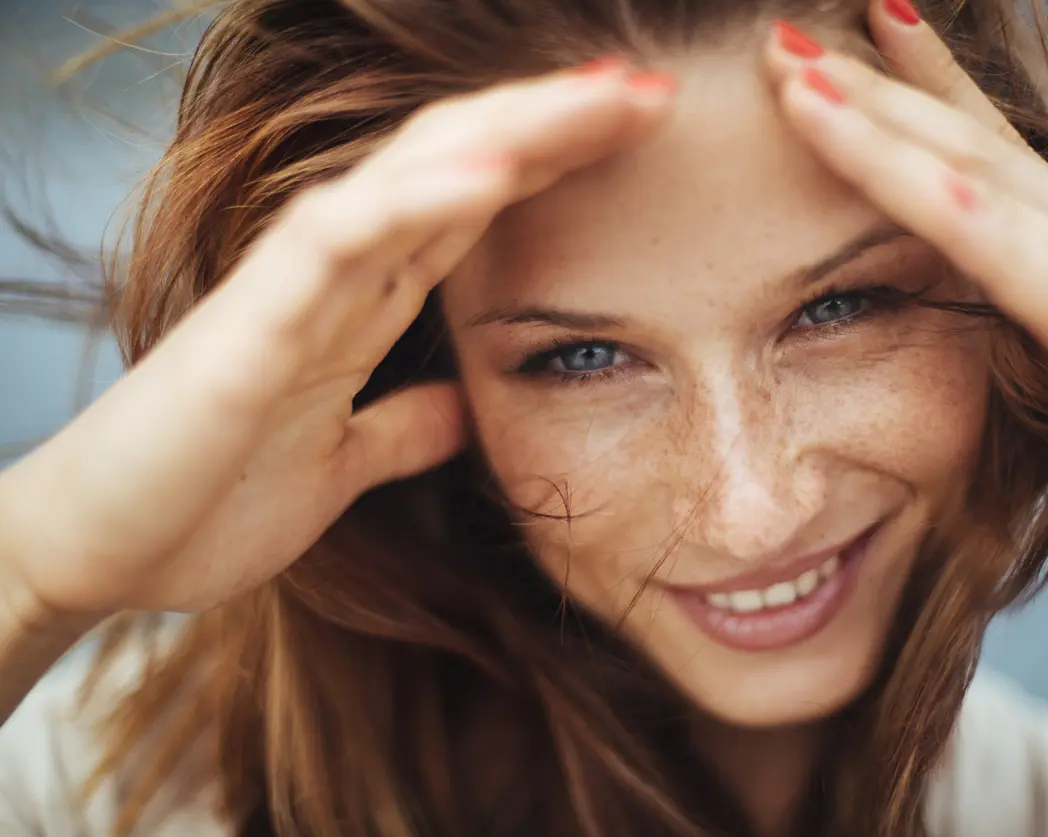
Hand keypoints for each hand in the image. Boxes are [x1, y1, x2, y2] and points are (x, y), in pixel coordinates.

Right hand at [0, 61, 674, 619]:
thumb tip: (468, 407)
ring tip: (611, 93)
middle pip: (464, 164)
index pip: (475, 203)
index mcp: (364, 302)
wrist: (102, 555)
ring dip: (516, 128)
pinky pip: (342, 240)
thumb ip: (404, 428)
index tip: (643, 134)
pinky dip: (419, 199)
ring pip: (414, 172)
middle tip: (655, 89)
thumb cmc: (210, 501)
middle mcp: (337, 272)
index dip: (557, 161)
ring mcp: (294, 286)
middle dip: (561, 122)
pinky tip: (496, 170)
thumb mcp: (345, 467)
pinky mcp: (252, 322)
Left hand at [762, 6, 1047, 542]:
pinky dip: (979, 228)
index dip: (922, 85)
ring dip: (885, 132)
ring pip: (979, 188)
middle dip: (870, 88)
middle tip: (783, 38)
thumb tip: (995, 302)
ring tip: (804, 81)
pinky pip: (1040, 280)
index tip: (864, 27)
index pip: (989, 148)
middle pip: (963, 146)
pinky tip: (921, 185)